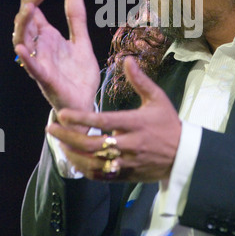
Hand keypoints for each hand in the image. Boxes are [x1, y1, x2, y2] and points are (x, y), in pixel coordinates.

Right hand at [13, 0, 99, 112]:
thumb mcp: (81, 42)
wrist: (86, 102)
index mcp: (48, 39)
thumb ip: (77, 20)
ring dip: (24, 26)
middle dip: (27, 6)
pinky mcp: (47, 80)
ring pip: (24, 43)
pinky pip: (33, 69)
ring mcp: (41, 64)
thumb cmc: (78, 75)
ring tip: (29, 8)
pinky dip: (27, 59)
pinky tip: (22, 49)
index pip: (34, 15)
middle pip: (26, 24)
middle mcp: (40, 49)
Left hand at [47, 56, 181, 181]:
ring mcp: (127, 162)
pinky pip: (100, 176)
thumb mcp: (157, 98)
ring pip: (93, 163)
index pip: (104, 121)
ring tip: (59, 143)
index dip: (81, 118)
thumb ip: (140, 80)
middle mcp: (130, 144)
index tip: (62, 114)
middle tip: (51, 129)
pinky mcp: (126, 175)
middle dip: (68, 137)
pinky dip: (84, 169)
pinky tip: (74, 158)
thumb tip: (127, 59)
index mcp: (136, 124)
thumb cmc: (168, 123)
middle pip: (93, 145)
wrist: (182, 154)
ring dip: (73, 154)